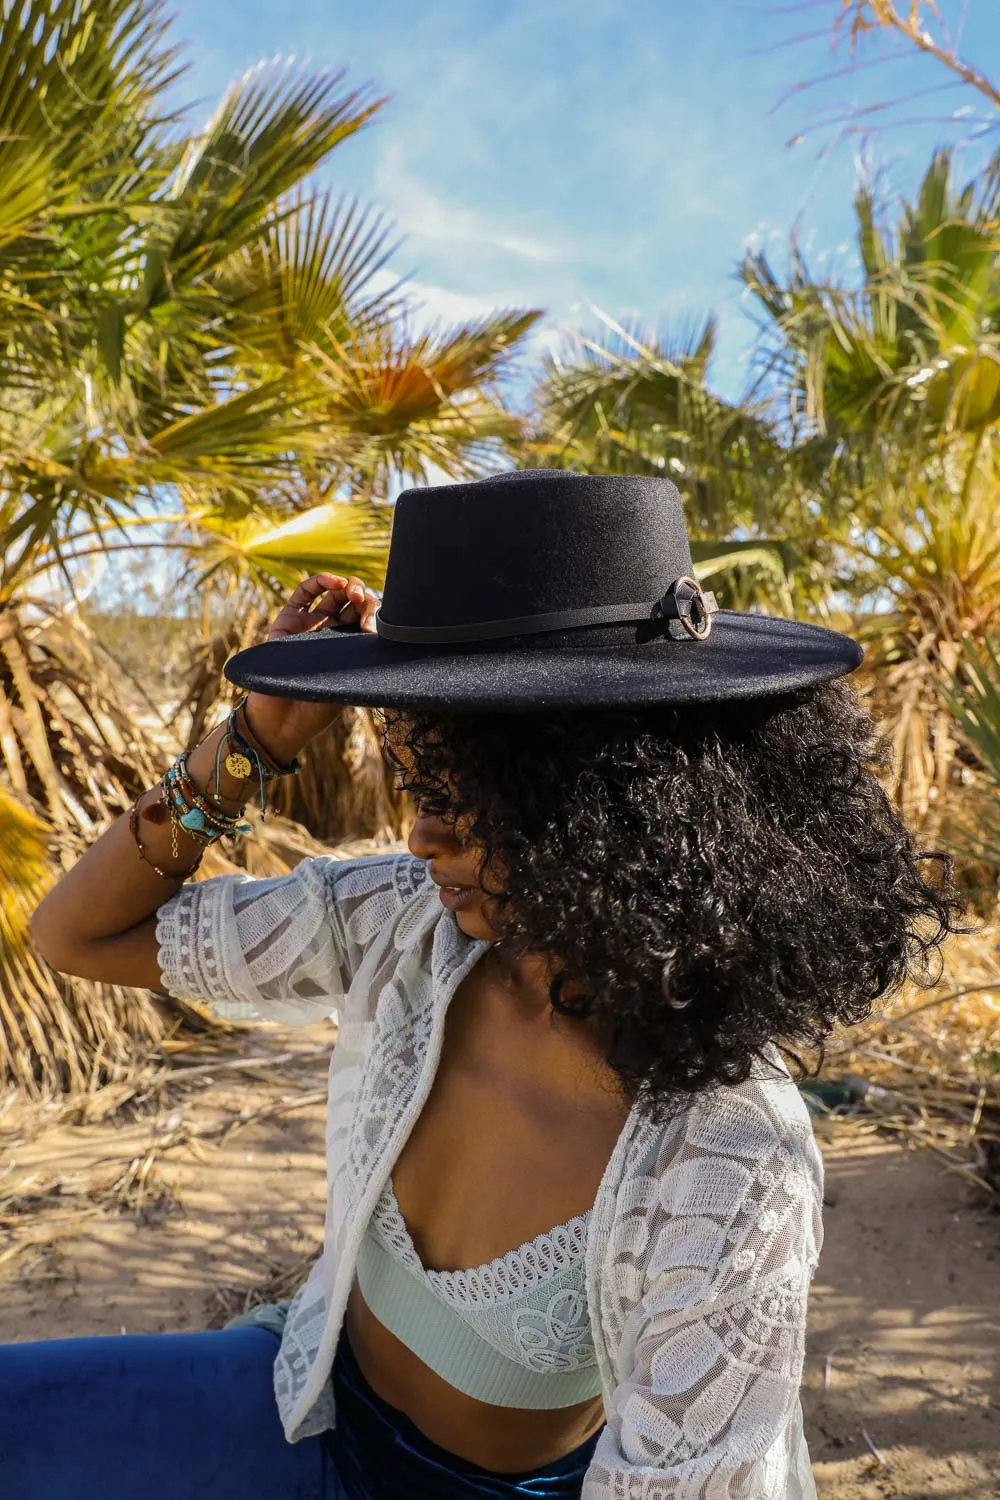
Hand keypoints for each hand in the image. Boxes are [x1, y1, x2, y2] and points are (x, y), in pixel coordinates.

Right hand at [244, 573, 380, 757]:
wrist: (282, 720)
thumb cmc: (318, 707)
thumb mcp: (351, 681)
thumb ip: (365, 656)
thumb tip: (385, 633)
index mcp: (350, 646)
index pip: (367, 618)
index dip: (374, 613)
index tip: (374, 626)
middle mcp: (332, 632)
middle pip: (353, 602)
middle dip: (362, 597)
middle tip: (363, 603)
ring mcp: (310, 624)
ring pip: (332, 593)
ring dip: (346, 586)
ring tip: (352, 592)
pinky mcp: (289, 620)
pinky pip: (304, 593)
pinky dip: (320, 581)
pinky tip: (334, 582)